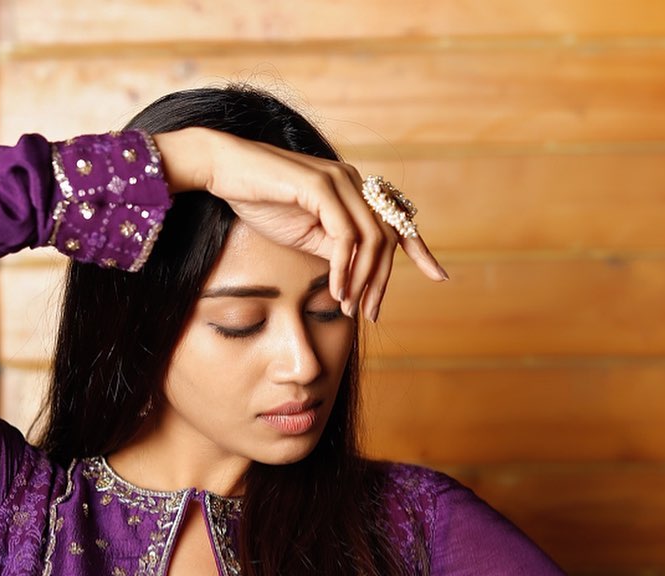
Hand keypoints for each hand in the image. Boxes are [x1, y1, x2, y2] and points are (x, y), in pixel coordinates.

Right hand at [153, 127, 447, 321]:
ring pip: (371, 239)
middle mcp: (353, 182)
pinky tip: (336, 290)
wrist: (225, 171)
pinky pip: (345, 236)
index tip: (439, 276)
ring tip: (351, 309)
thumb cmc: (259, 200)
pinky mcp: (321, 187)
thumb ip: (333, 248)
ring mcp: (340, 181)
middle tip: (372, 315)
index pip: (396, 222)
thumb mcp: (304, 233)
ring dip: (364, 280)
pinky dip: (344, 268)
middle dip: (383, 282)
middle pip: (388, 238)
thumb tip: (354, 275)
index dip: (420, 249)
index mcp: (353, 191)